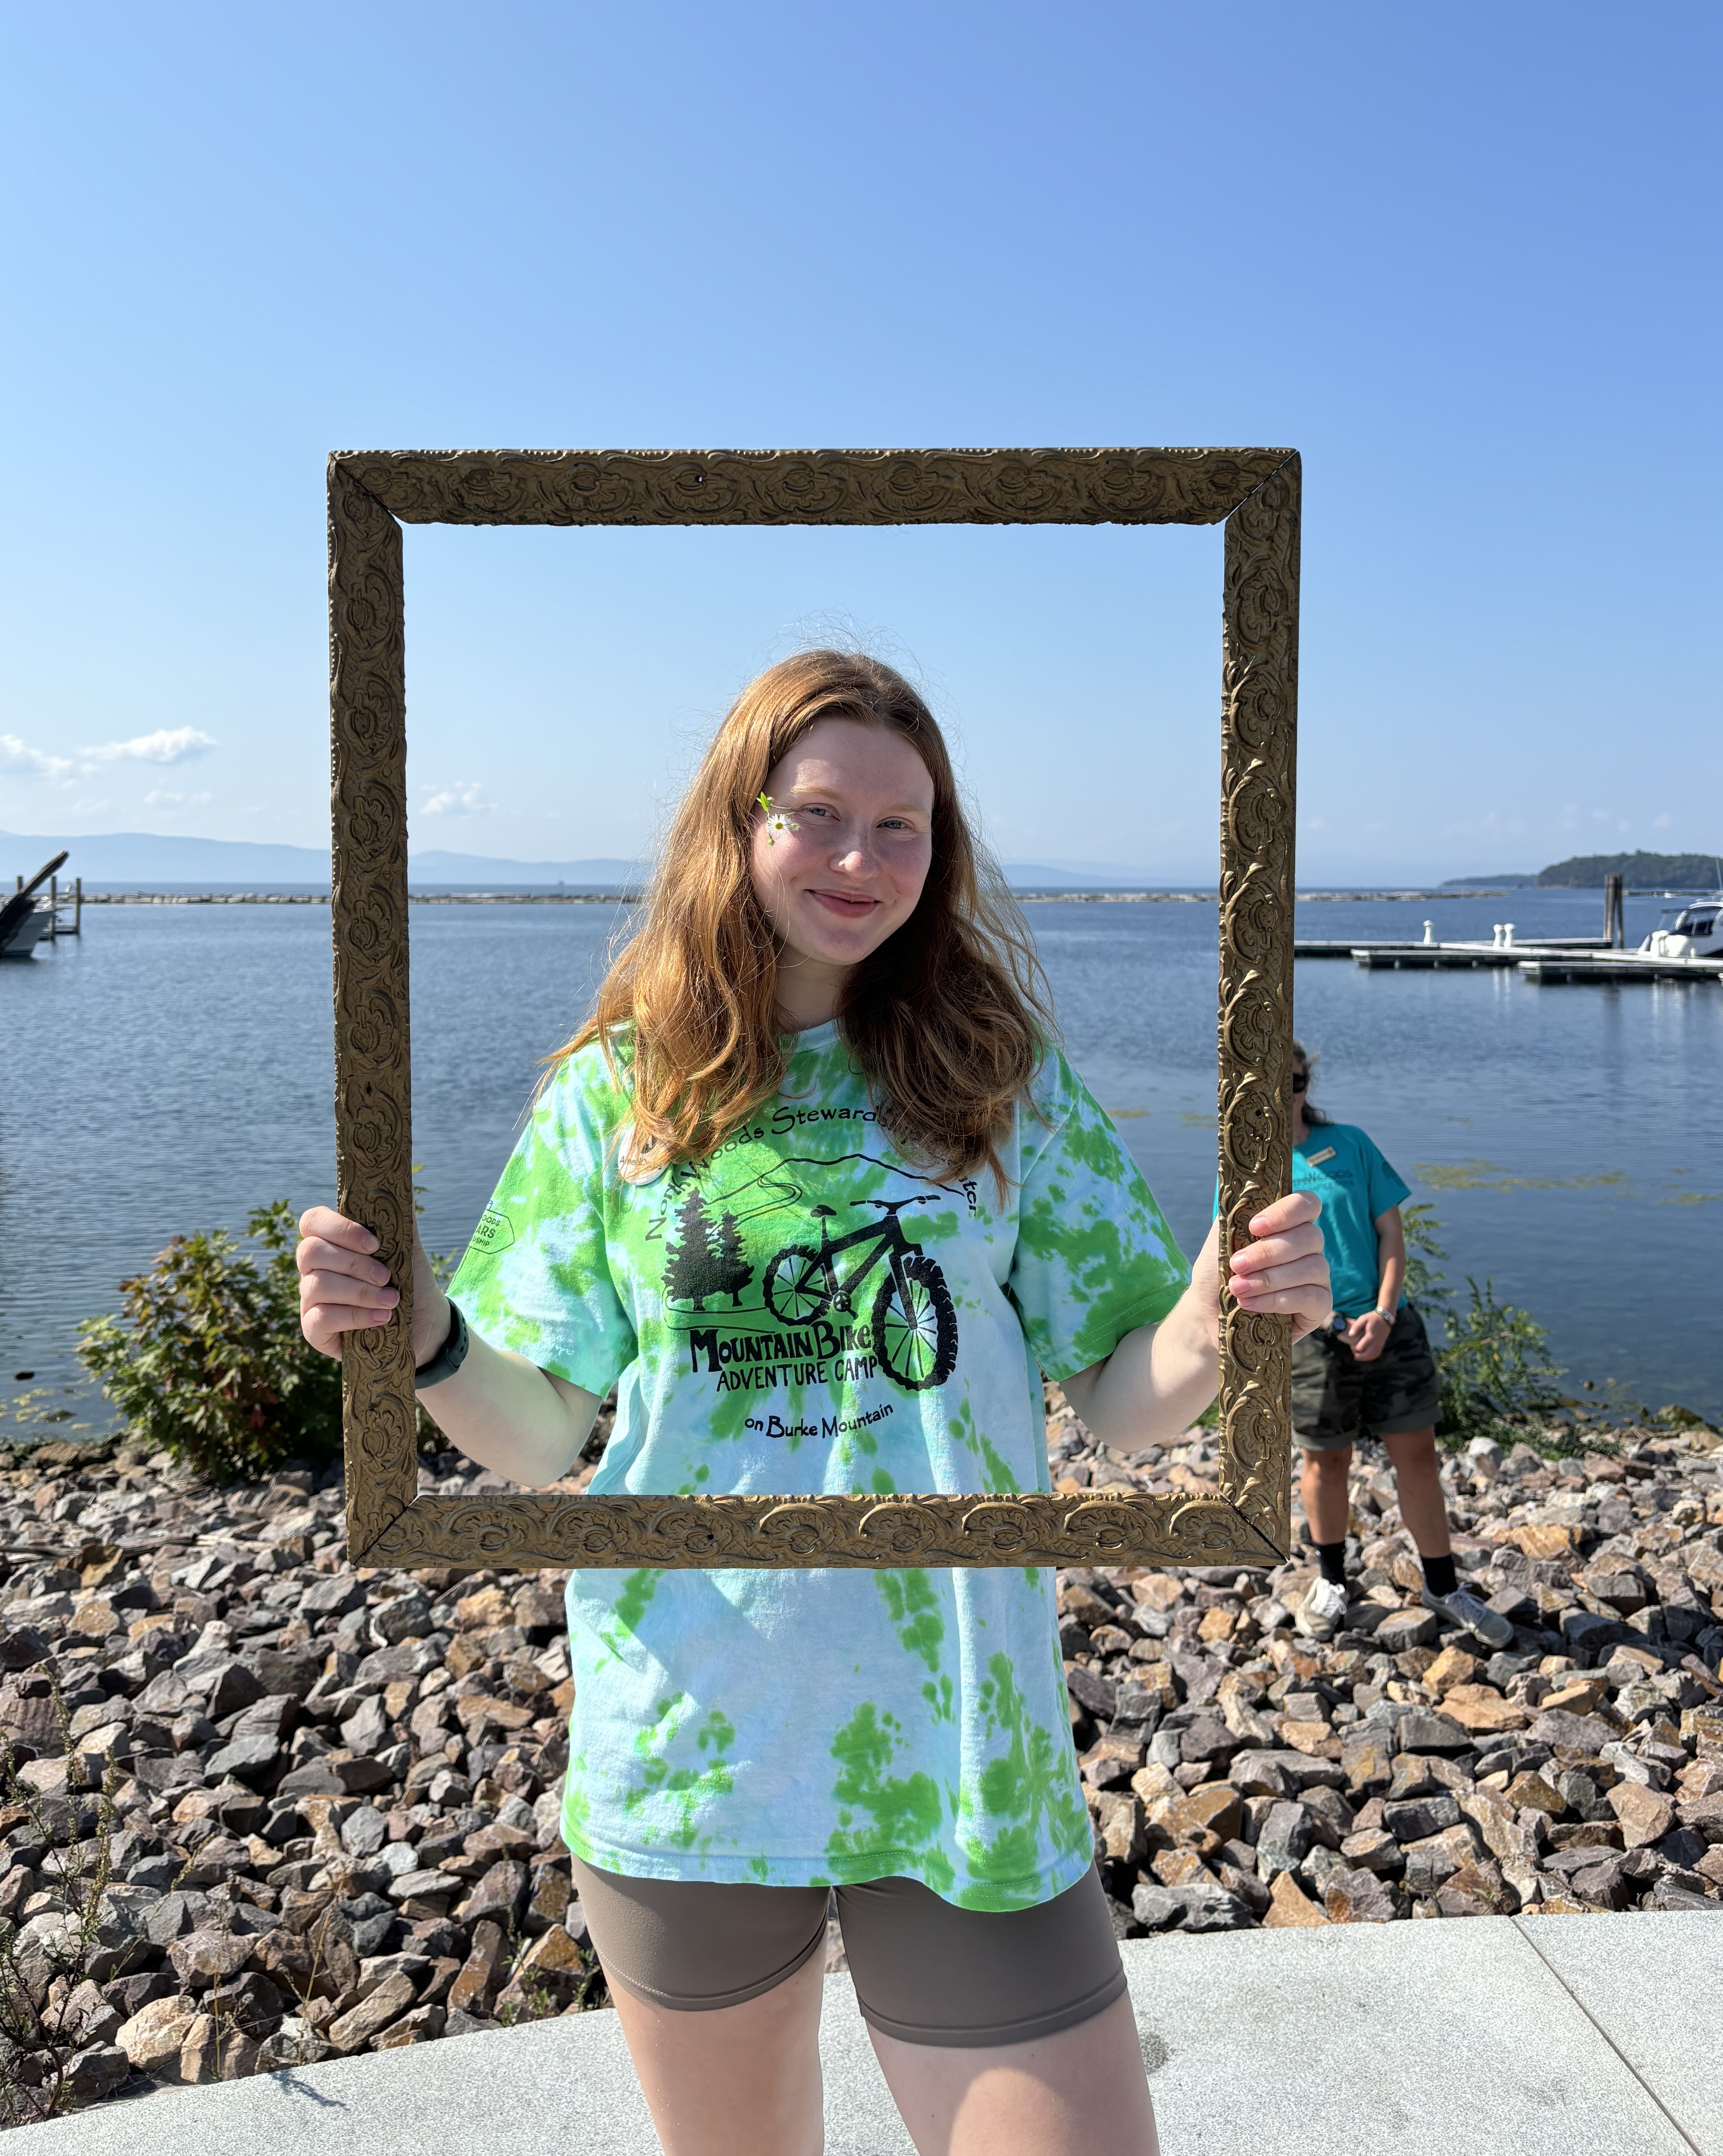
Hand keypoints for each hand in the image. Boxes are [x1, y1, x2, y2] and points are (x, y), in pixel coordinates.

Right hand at [296, 1207, 446, 1363]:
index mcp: (332, 1241)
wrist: (422, 1323)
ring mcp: (310, 1298)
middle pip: (311, 1251)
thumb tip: (395, 1185)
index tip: (374, 1244)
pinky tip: (382, 1318)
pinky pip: (321, 1318)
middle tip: (386, 1276)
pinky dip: (356, 1316)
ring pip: (317, 1285)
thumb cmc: (410, 1281)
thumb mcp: (408, 1248)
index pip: (313, 1221)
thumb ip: (398, 1219)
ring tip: (392, 1301)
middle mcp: (314, 1267)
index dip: (339, 1228)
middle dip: (354, 1264)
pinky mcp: (313, 1329)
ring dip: (361, 1292)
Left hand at [1193, 1191, 1332, 1343]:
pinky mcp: (1319, 1307)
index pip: (1307, 1204)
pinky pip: (1313, 1297)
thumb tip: (1247, 1190)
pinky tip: (1251, 1305)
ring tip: (1237, 1288)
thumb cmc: (1217, 1274)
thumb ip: (1238, 1214)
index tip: (1254, 1226)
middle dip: (1268, 1252)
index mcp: (1288, 1225)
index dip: (1286, 1212)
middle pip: (1310, 1237)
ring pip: (1311, 1267)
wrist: (1208, 1315)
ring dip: (1269, 1278)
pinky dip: (1278, 1300)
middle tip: (1237, 1265)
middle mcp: (1308, 1248)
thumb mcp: (1223, 1239)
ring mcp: (1317, 1277)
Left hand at [1345, 1310, 1393, 1362]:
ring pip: (1372, 1356)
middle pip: (1367, 1354)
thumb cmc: (1372, 1318)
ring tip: (1358, 1356)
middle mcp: (1376, 1342)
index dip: (1354, 1348)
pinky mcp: (1382, 1345)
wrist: (1385, 1318)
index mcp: (1370, 1336)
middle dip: (1359, 1355)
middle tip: (1354, 1352)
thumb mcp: (1363, 1318)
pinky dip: (1370, 1357)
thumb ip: (1356, 1326)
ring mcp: (1380, 1344)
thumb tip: (1350, 1335)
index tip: (1351, 1345)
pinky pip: (1377, 1354)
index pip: (1361, 1347)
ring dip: (1364, 1358)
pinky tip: (1365, 1356)